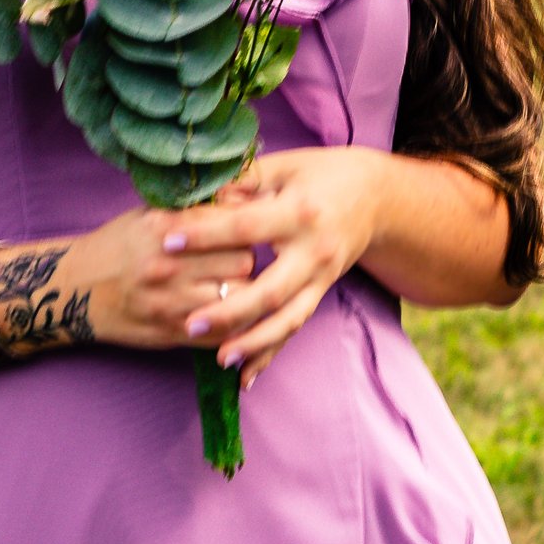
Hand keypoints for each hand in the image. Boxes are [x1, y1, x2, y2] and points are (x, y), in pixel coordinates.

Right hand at [72, 203, 261, 354]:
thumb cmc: (117, 247)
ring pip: (238, 300)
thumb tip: (244, 203)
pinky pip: (221, 333)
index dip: (245, 228)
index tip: (244, 232)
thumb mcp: (150, 216)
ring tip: (234, 289)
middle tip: (238, 263)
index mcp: (166, 227)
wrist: (74, 290)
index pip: (233, 224)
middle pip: (244, 262)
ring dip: (242, 295)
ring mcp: (170, 302)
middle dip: (246, 262)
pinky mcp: (171, 333)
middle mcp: (169, 264)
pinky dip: (231, 325)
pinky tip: (227, 316)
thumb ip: (194, 212)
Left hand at [169, 146, 389, 385]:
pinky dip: (270, 353)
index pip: (245, 227)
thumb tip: (197, 197)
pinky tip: (246, 377)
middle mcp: (313, 251)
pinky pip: (294, 327)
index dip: (206, 234)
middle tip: (190, 322)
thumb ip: (242, 181)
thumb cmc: (321, 175)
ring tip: (220, 357)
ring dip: (253, 343)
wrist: (377, 198)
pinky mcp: (321, 292)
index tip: (167, 242)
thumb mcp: (284, 166)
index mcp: (299, 212)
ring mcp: (320, 277)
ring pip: (287, 319)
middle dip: (230, 310)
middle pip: (270, 289)